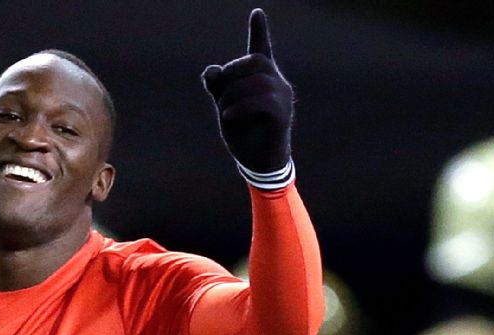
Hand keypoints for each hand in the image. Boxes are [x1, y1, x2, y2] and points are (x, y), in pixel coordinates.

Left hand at [202, 8, 294, 177]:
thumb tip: (211, 70)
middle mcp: (276, 82)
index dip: (259, 30)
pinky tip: (229, 116)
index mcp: (262, 77)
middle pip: (252, 61)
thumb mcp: (225, 106)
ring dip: (232, 96)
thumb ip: (217, 87)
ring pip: (255, 82)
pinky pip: (261, 101)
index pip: (261, 48)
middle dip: (231, 74)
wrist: (258, 161)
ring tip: (226, 113)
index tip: (256, 12)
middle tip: (220, 95)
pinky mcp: (282, 114)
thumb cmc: (243, 132)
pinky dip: (240, 107)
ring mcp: (282, 97)